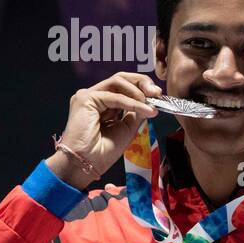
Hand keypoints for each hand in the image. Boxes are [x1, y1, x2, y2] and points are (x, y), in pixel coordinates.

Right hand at [46, 72, 161, 187]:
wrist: (87, 164)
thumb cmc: (103, 151)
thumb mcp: (127, 128)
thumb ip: (136, 112)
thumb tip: (150, 102)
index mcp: (102, 103)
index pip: (124, 86)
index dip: (142, 87)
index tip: (158, 96)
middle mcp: (94, 96)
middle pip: (120, 78)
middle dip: (142, 82)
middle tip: (157, 93)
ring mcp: (88, 96)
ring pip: (117, 82)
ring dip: (138, 93)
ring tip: (150, 105)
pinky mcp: (85, 99)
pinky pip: (115, 97)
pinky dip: (133, 103)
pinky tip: (145, 110)